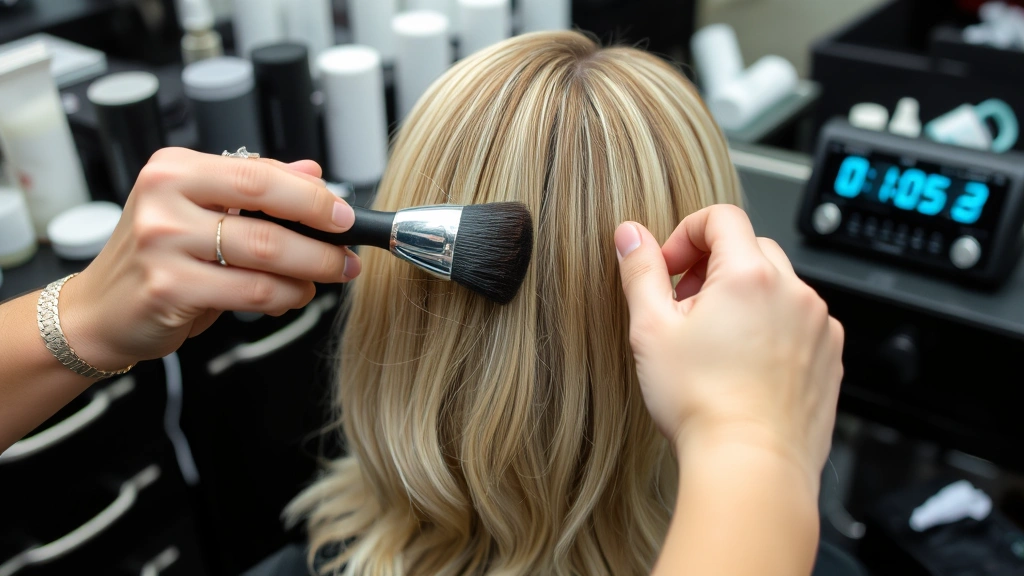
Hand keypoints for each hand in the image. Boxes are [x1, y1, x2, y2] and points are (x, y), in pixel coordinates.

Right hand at [58, 148, 360, 370]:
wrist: (100, 310)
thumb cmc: (158, 258)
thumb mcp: (200, 211)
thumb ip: (255, 189)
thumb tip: (313, 171)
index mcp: (174, 169)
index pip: (258, 173)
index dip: (310, 195)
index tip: (344, 214)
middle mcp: (164, 198)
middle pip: (266, 210)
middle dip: (320, 235)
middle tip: (348, 253)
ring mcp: (163, 243)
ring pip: (265, 254)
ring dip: (310, 270)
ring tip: (325, 278)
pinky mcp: (169, 287)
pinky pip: (251, 292)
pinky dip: (284, 297)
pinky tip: (292, 297)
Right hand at [615, 205, 842, 488]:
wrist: (752, 467)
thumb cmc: (701, 405)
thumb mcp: (651, 330)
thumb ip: (640, 272)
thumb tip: (630, 235)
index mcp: (750, 275)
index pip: (720, 218)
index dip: (685, 235)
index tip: (669, 270)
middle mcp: (794, 292)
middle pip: (750, 250)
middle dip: (712, 269)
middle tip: (684, 311)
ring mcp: (818, 327)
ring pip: (777, 288)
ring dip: (744, 300)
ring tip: (714, 346)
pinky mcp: (829, 359)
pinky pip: (798, 324)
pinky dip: (772, 330)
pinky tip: (744, 368)